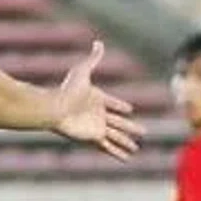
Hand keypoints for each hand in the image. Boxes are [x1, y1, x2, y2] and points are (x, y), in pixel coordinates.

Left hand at [50, 42, 143, 161]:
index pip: (112, 103)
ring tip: (137, 149)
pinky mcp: (94, 137)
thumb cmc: (67, 90)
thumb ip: (93, 58)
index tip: (129, 110)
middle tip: (144, 131)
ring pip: (117, 136)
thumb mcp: (82, 71)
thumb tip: (99, 42)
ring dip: (127, 143)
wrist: (56, 108)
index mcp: (97, 99)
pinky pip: (109, 146)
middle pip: (119, 122)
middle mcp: (98, 114)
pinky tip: (126, 159)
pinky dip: (118, 152)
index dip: (120, 106)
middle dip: (131, 127)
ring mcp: (96, 127)